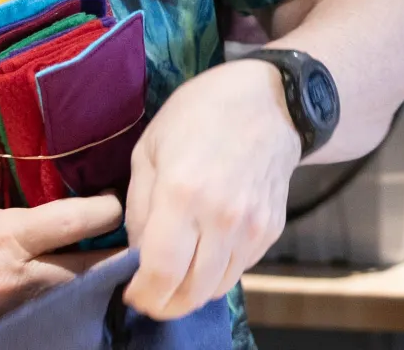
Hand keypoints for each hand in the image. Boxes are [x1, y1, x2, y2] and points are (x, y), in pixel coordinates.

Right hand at [0, 191, 123, 343]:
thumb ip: (1, 213)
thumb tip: (31, 213)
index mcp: (3, 237)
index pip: (74, 222)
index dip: (105, 211)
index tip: (118, 205)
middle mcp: (10, 280)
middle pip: (84, 274)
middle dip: (112, 263)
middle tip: (134, 251)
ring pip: (63, 306)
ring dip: (84, 293)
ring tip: (105, 283)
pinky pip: (30, 326)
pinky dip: (47, 316)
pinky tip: (61, 310)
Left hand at [124, 58, 299, 319]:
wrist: (270, 100)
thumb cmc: (199, 114)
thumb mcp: (149, 149)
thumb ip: (138, 207)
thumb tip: (137, 254)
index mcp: (182, 194)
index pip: (161, 273)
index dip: (143, 295)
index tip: (131, 294)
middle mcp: (222, 218)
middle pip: (191, 292)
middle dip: (164, 303)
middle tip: (150, 293)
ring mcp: (252, 227)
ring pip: (217, 288)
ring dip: (192, 291)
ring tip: (176, 274)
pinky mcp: (272, 230)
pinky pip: (239, 269)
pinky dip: (217, 272)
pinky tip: (205, 251)